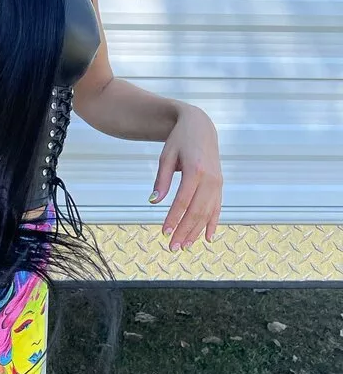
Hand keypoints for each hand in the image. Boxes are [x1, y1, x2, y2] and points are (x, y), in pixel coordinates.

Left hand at [149, 104, 222, 249]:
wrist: (200, 127)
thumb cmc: (179, 141)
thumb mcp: (166, 156)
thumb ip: (161, 180)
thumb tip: (153, 202)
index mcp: (196, 170)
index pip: (183, 200)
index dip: (174, 218)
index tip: (164, 233)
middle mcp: (210, 178)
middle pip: (196, 211)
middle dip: (184, 230)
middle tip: (172, 247)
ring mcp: (218, 183)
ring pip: (207, 212)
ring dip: (196, 231)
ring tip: (184, 246)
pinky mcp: (220, 185)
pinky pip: (217, 207)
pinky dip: (212, 223)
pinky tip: (207, 238)